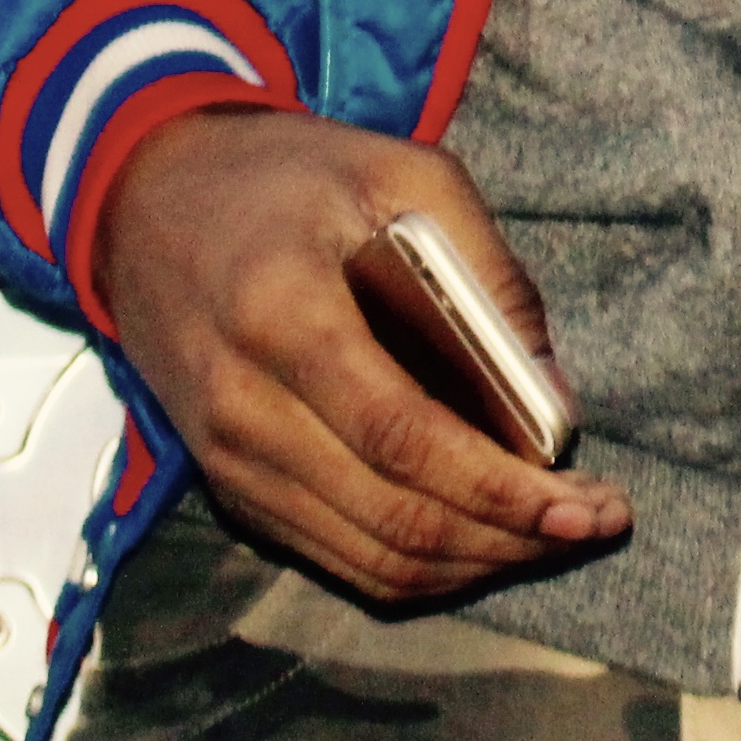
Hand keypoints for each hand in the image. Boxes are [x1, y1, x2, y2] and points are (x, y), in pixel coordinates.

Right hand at [94, 106, 629, 604]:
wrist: (148, 194)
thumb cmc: (286, 176)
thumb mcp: (401, 173)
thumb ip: (487, 274)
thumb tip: (554, 398)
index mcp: (283, 314)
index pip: (405, 440)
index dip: (503, 491)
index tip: (587, 506)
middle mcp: (244, 405)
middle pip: (393, 519)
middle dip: (510, 540)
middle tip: (593, 524)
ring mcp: (227, 457)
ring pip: (369, 558)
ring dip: (474, 565)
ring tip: (551, 535)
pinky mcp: (228, 483)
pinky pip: (333, 558)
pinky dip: (418, 566)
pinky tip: (480, 538)